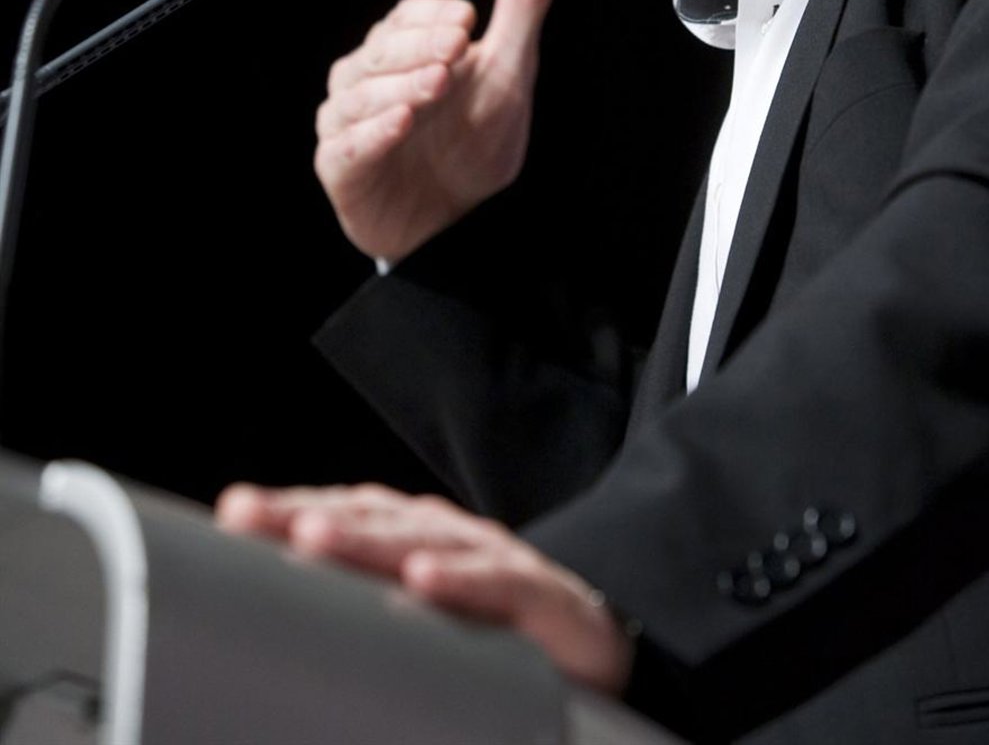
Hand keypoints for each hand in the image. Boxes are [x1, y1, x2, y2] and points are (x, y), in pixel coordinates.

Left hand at [214, 482, 634, 694]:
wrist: (593, 641)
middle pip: (372, 519)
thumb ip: (356, 610)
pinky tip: (424, 580)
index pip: (344, 511)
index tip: (234, 513)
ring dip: (369, 538)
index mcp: (411, 536)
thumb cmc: (490, 630)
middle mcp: (446, 535)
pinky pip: (498, 582)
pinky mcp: (540, 593)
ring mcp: (493, 558)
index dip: (291, 508)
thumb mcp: (413, 617)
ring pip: (426, 541)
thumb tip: (271, 632)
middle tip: (257, 518)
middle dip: (312, 514)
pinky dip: (461, 579)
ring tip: (316, 535)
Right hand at [315, 0, 565, 261]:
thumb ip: (520, 10)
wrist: (458, 220)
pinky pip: (346, 146)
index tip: (467, 19)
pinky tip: (402, 123)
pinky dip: (373, 133)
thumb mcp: (508, 73)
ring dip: (399, 86)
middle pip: (380, 50)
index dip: (432, 17)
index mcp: (403, 47)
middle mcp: (367, 78)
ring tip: (437, 84)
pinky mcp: (339, 167)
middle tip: (456, 48)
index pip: (406, 16)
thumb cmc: (474, 142)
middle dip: (418, 46)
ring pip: (358, 95)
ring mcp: (348, 121)